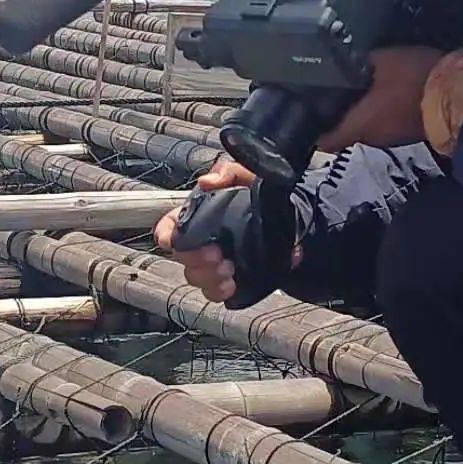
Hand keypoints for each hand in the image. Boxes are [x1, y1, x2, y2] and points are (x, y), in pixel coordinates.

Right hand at [153, 157, 255, 302]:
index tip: (175, 240)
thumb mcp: (247, 174)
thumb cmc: (262, 196)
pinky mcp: (231, 279)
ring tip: (228, 269)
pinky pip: (214, 292)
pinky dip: (220, 291)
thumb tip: (208, 181)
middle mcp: (202, 240)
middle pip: (182, 257)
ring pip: (196, 278)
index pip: (168, 228)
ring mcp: (214, 262)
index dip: (166, 235)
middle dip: (195, 259)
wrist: (295, 219)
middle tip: (216, 254)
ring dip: (208, 277)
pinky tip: (231, 284)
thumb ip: (228, 171)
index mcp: (198, 215)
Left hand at [317, 47, 444, 152]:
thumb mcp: (383, 60)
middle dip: (338, 114)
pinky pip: (386, 123)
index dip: (313, 130)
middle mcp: (373, 138)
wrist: (461, 94)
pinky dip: (381, 111)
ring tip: (360, 88)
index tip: (307, 116)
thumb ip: (359, 63)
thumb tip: (348, 63)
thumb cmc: (418, 79)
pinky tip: (385, 92)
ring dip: (362, 112)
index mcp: (360, 126)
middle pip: (346, 131)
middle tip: (334, 92)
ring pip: (367, 126)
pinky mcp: (409, 133)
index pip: (325, 141)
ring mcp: (393, 138)